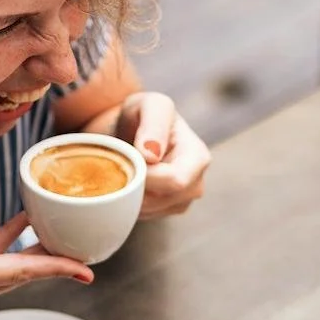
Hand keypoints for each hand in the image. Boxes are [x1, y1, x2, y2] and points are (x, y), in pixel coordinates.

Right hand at [0, 212, 93, 316]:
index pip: (20, 272)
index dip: (56, 268)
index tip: (87, 270)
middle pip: (19, 277)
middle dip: (52, 263)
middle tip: (87, 250)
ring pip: (4, 273)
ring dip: (29, 254)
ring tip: (59, 232)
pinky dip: (4, 251)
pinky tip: (15, 227)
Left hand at [115, 91, 209, 218]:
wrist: (134, 129)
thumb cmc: (144, 113)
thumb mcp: (149, 104)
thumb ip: (152, 123)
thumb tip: (151, 155)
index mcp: (198, 158)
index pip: (175, 181)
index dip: (146, 176)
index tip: (128, 158)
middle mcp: (196, 184)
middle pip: (161, 200)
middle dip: (134, 186)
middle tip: (121, 163)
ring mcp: (183, 201)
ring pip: (149, 211)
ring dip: (129, 193)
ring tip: (124, 168)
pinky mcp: (166, 211)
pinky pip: (143, 215)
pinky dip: (128, 202)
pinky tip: (126, 180)